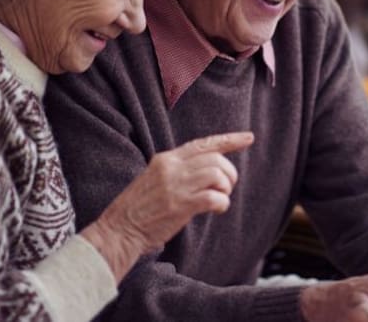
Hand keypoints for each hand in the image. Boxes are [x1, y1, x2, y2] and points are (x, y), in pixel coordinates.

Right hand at [81, 131, 253, 281]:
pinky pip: (215, 198)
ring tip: (218, 199)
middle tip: (225, 188)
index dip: (229, 140)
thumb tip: (208, 170)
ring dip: (225, 189)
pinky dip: (222, 204)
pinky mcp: (180, 205)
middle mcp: (172, 167)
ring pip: (217, 175)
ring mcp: (176, 186)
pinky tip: (216, 210)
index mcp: (166, 159)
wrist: (119, 229)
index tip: (248, 138)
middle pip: (215, 159)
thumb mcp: (156, 178)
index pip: (203, 144)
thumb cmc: (139, 208)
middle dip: (229, 173)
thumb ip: (179, 170)